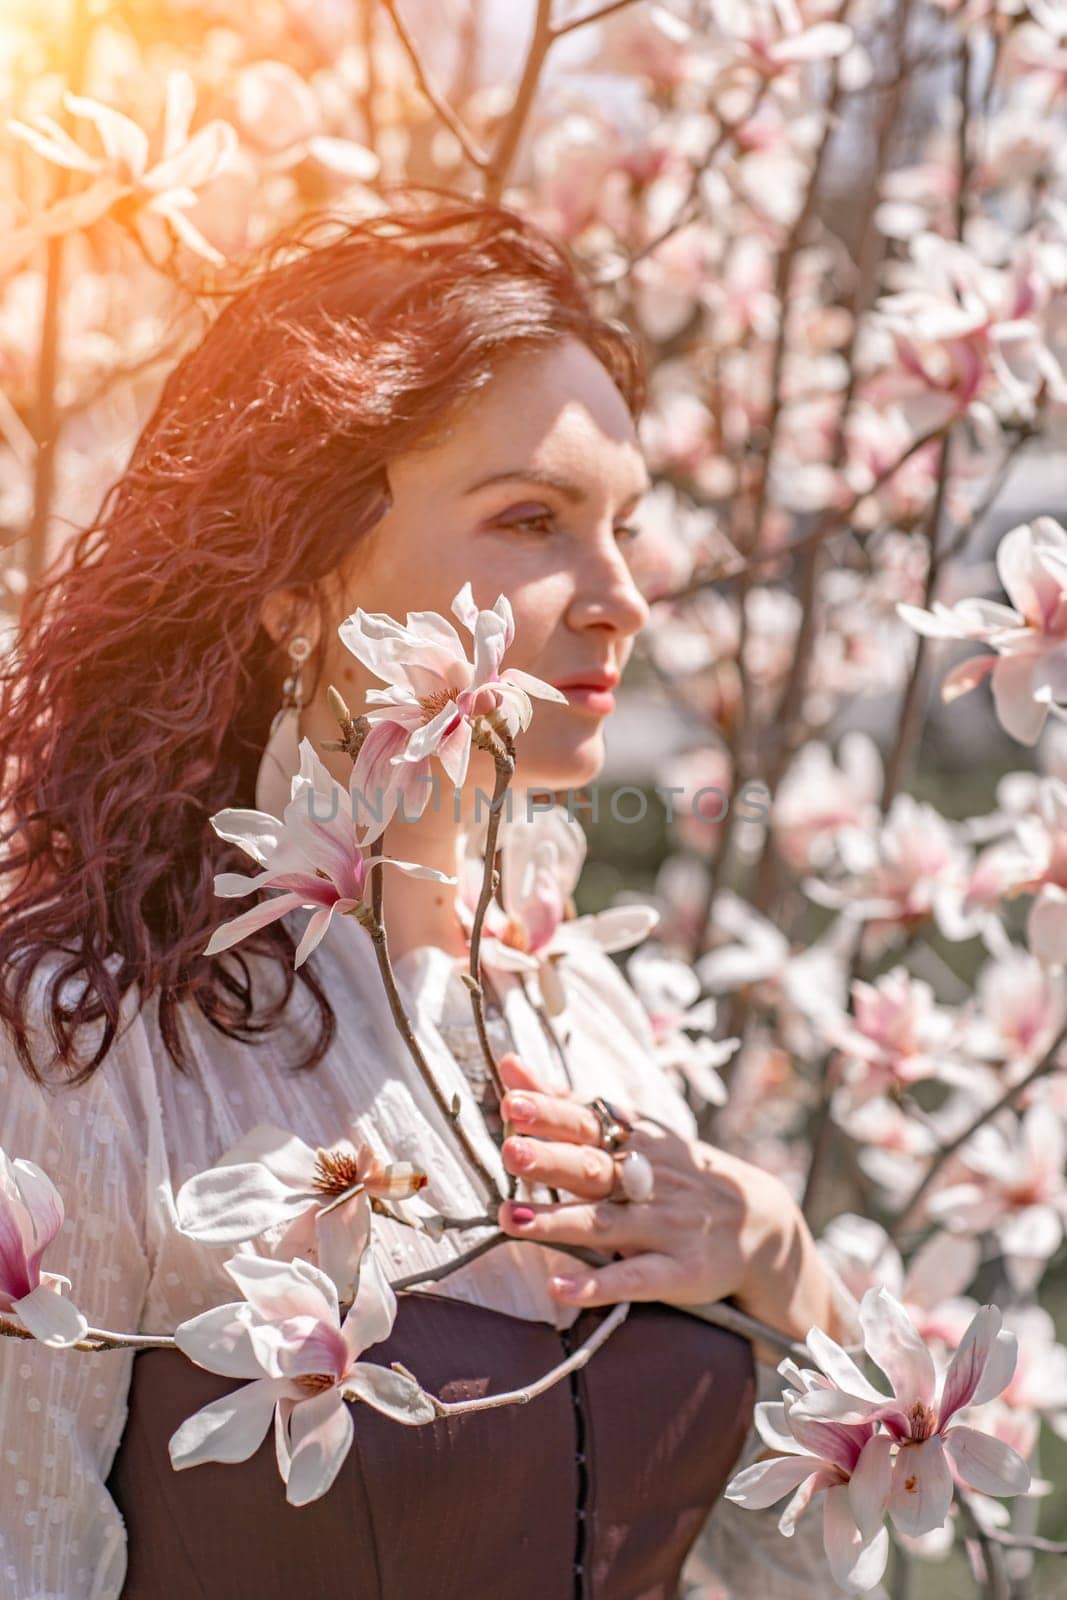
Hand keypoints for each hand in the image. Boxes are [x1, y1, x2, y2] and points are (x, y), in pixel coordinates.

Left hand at [495, 1054, 834, 1354]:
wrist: (760, 1222)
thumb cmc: (676, 1173)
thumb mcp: (633, 1132)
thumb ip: (567, 1104)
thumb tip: (509, 1065)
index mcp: (634, 1143)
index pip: (587, 1122)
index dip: (551, 1112)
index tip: (512, 1100)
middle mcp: (647, 1181)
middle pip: (594, 1168)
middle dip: (552, 1159)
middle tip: (511, 1151)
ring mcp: (663, 1227)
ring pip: (605, 1224)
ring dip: (558, 1222)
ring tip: (510, 1218)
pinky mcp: (677, 1272)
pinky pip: (634, 1280)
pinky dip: (597, 1284)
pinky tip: (558, 1287)